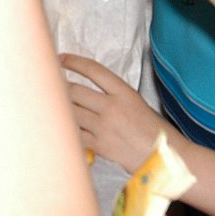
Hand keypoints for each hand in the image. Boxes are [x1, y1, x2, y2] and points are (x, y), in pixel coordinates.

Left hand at [60, 52, 164, 171]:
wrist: (163, 156)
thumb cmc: (153, 130)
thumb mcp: (136, 102)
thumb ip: (113, 95)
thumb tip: (85, 93)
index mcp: (124, 92)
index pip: (93, 70)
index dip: (74, 62)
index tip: (61, 58)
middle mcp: (111, 107)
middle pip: (74, 91)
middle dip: (60, 87)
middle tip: (51, 85)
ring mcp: (103, 127)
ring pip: (71, 112)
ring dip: (61, 108)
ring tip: (54, 105)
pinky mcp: (99, 146)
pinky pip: (75, 133)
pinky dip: (67, 129)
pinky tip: (62, 126)